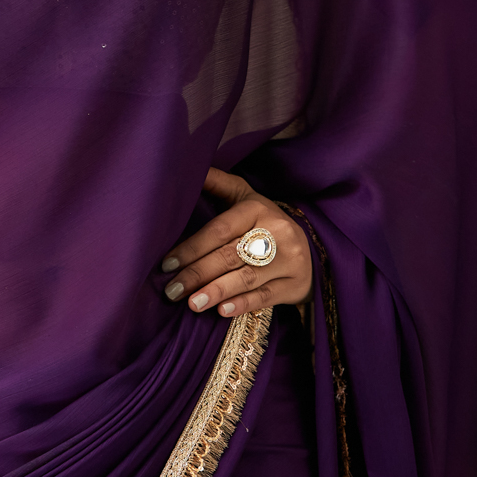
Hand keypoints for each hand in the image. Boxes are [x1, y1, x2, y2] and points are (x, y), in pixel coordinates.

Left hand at [160, 169, 311, 318]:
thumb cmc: (264, 222)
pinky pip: (266, 296)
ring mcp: (289, 259)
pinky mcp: (296, 284)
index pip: (220, 229)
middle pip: (230, 255)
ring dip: (216, 291)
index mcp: (257, 208)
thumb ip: (218, 184)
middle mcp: (276, 232)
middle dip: (197, 273)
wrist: (309, 247)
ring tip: (191, 303)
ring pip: (247, 277)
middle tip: (171, 290)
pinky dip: (242, 304)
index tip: (167, 264)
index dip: (192, 247)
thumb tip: (187, 166)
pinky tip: (221, 311)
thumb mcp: (245, 197)